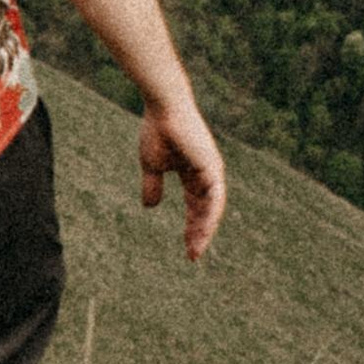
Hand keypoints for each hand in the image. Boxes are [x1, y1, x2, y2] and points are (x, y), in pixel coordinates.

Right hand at [140, 89, 226, 260]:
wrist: (163, 108)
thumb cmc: (157, 130)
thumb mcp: (152, 165)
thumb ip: (153, 185)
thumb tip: (149, 206)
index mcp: (193, 172)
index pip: (196, 205)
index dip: (192, 226)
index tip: (187, 248)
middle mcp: (207, 173)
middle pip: (206, 210)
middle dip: (199, 232)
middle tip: (193, 255)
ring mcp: (211, 170)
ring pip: (212, 208)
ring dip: (204, 230)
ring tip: (195, 250)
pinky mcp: (212, 167)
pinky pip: (214, 199)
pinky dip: (209, 217)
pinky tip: (201, 232)